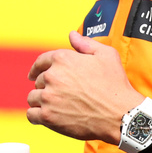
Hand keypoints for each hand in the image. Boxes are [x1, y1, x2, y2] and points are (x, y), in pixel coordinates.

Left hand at [27, 30, 143, 142]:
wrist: (120, 115)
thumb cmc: (115, 85)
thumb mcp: (106, 55)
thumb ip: (86, 43)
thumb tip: (72, 35)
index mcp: (63, 59)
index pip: (40, 62)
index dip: (37, 68)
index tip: (34, 75)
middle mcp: (52, 76)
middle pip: (39, 81)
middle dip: (46, 87)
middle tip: (61, 95)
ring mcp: (49, 97)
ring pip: (32, 98)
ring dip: (41, 102)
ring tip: (55, 107)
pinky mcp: (48, 116)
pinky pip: (31, 115)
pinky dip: (36, 116)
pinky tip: (45, 117)